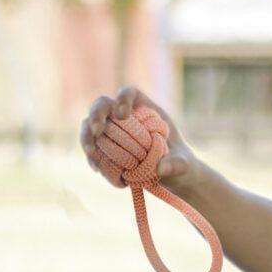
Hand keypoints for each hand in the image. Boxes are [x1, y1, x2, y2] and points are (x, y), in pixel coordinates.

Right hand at [79, 87, 197, 189]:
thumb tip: (161, 168)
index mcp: (145, 109)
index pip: (129, 93)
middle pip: (103, 105)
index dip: (122, 98)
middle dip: (96, 114)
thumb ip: (177, 164)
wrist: (173, 178)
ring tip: (91, 152)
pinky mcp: (107, 151)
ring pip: (90, 125)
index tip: (122, 115)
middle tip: (97, 130)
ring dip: (86, 136)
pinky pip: (93, 149)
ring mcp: (113, 133)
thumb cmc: (181, 163)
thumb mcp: (184, 164)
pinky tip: (96, 168)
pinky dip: (92, 158)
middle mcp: (125, 117)